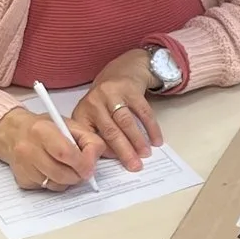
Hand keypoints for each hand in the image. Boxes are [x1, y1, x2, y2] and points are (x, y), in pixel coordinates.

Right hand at [0, 107, 99, 191]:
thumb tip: (93, 163)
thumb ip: (89, 140)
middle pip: (62, 174)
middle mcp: (29, 149)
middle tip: (82, 170)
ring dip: (67, 180)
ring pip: (56, 185)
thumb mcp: (70, 125)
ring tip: (66, 167)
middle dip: (78, 175)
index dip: (82, 163)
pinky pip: (46, 189)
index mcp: (42, 130)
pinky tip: (51, 170)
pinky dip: (54, 183)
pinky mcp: (22, 180)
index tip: (90, 167)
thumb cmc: (44, 128)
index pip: (66, 153)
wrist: (13, 133)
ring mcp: (23, 166)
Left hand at [78, 51, 167, 171]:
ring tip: (146, 155)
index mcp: (82, 112)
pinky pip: (143, 111)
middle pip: (110, 131)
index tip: (116, 166)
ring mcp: (113, 94)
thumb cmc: (105, 102)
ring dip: (137, 140)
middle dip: (124, 151)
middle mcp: (95, 102)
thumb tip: (111, 160)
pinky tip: (156, 139)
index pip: (91, 136)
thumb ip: (98, 136)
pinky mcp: (130, 89)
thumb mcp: (93, 116)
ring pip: (126, 122)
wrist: (121, 72)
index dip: (103, 152)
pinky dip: (151, 127)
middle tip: (135, 166)